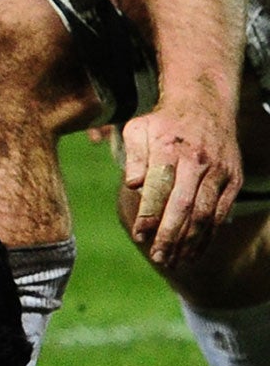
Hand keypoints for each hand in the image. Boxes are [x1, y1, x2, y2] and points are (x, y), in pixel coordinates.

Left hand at [121, 95, 242, 267]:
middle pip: (185, 206)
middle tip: (157, 257)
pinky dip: (208, 235)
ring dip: (190, 241)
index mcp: (171, 148)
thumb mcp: (137, 129)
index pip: (160, 188)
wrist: (204, 104)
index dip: (150, 214)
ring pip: (206, 213)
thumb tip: (132, 185)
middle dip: (171, 235)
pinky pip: (220, 213)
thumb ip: (133, 157)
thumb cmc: (162, 122)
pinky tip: (195, 251)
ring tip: (174, 261)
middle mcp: (198, 161)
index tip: (139, 235)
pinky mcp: (233, 180)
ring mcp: (219, 171)